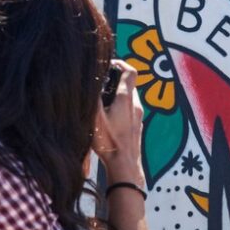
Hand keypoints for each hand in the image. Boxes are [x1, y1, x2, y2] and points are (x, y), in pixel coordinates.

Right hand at [93, 59, 143, 175]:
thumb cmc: (109, 143)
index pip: (130, 71)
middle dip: (115, 81)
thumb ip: (93, 98)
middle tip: (100, 85)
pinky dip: (120, 109)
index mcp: (125, 99)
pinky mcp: (137, 127)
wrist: (125, 166)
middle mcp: (135, 105)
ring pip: (129, 98)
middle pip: (129, 84)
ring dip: (117, 96)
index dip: (120, 63)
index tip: (110, 64)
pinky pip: (130, 111)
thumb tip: (90, 82)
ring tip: (102, 104)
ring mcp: (138, 117)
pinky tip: (109, 120)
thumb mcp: (95, 118)